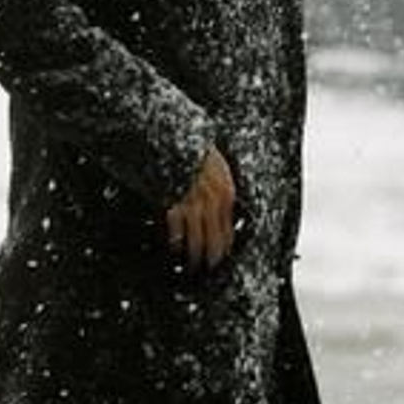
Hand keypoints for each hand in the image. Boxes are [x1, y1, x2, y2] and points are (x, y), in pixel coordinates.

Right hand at [166, 144, 235, 269]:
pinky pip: (176, 230)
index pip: (229, 228)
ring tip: (193, 264)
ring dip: (195, 255)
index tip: (223, 254)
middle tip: (210, 266)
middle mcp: (212, 202)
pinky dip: (176, 241)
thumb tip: (219, 205)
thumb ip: (219, 188)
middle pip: (216, 238)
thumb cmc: (195, 149)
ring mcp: (193, 204)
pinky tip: (175, 248)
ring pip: (197, 239)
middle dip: (213, 255)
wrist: (176, 137)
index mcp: (225, 192)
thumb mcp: (215, 165)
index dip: (226, 245)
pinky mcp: (174, 204)